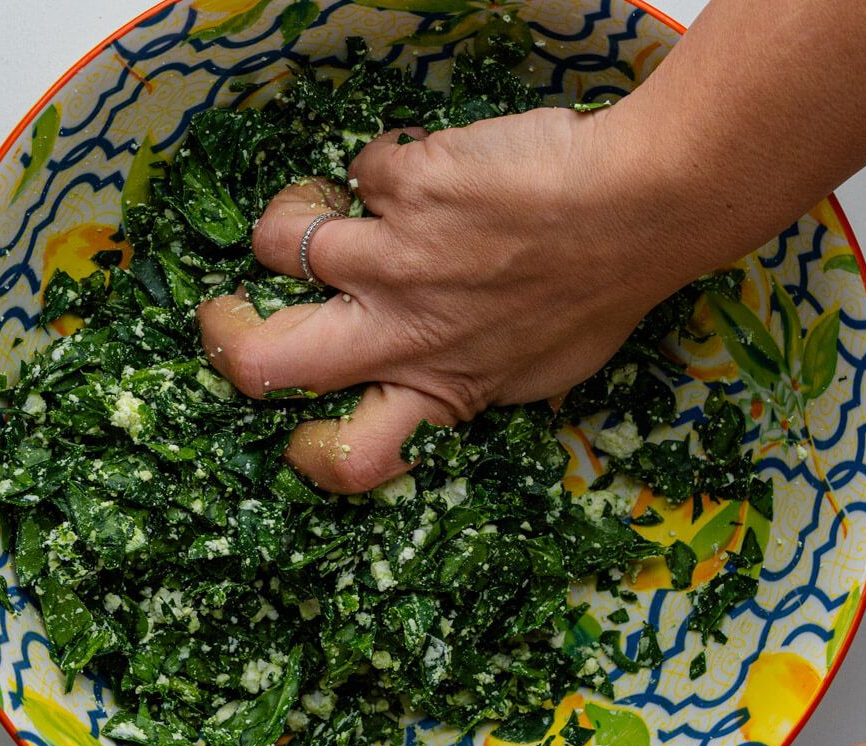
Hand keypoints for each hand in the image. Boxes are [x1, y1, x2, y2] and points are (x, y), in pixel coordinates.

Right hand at [199, 106, 697, 492]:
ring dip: (293, 219)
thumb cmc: (603, 292)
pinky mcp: (403, 187)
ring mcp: (392, 259)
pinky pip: (360, 169)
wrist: (641, 206)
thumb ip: (472, 381)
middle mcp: (399, 334)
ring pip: (278, 241)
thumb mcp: (540, 372)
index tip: (304, 423)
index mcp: (437, 390)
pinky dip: (389, 165)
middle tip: (227, 310)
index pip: (347, 459)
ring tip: (329, 207)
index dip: (303, 449)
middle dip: (224, 336)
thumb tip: (435, 376)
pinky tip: (434, 168)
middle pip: (263, 362)